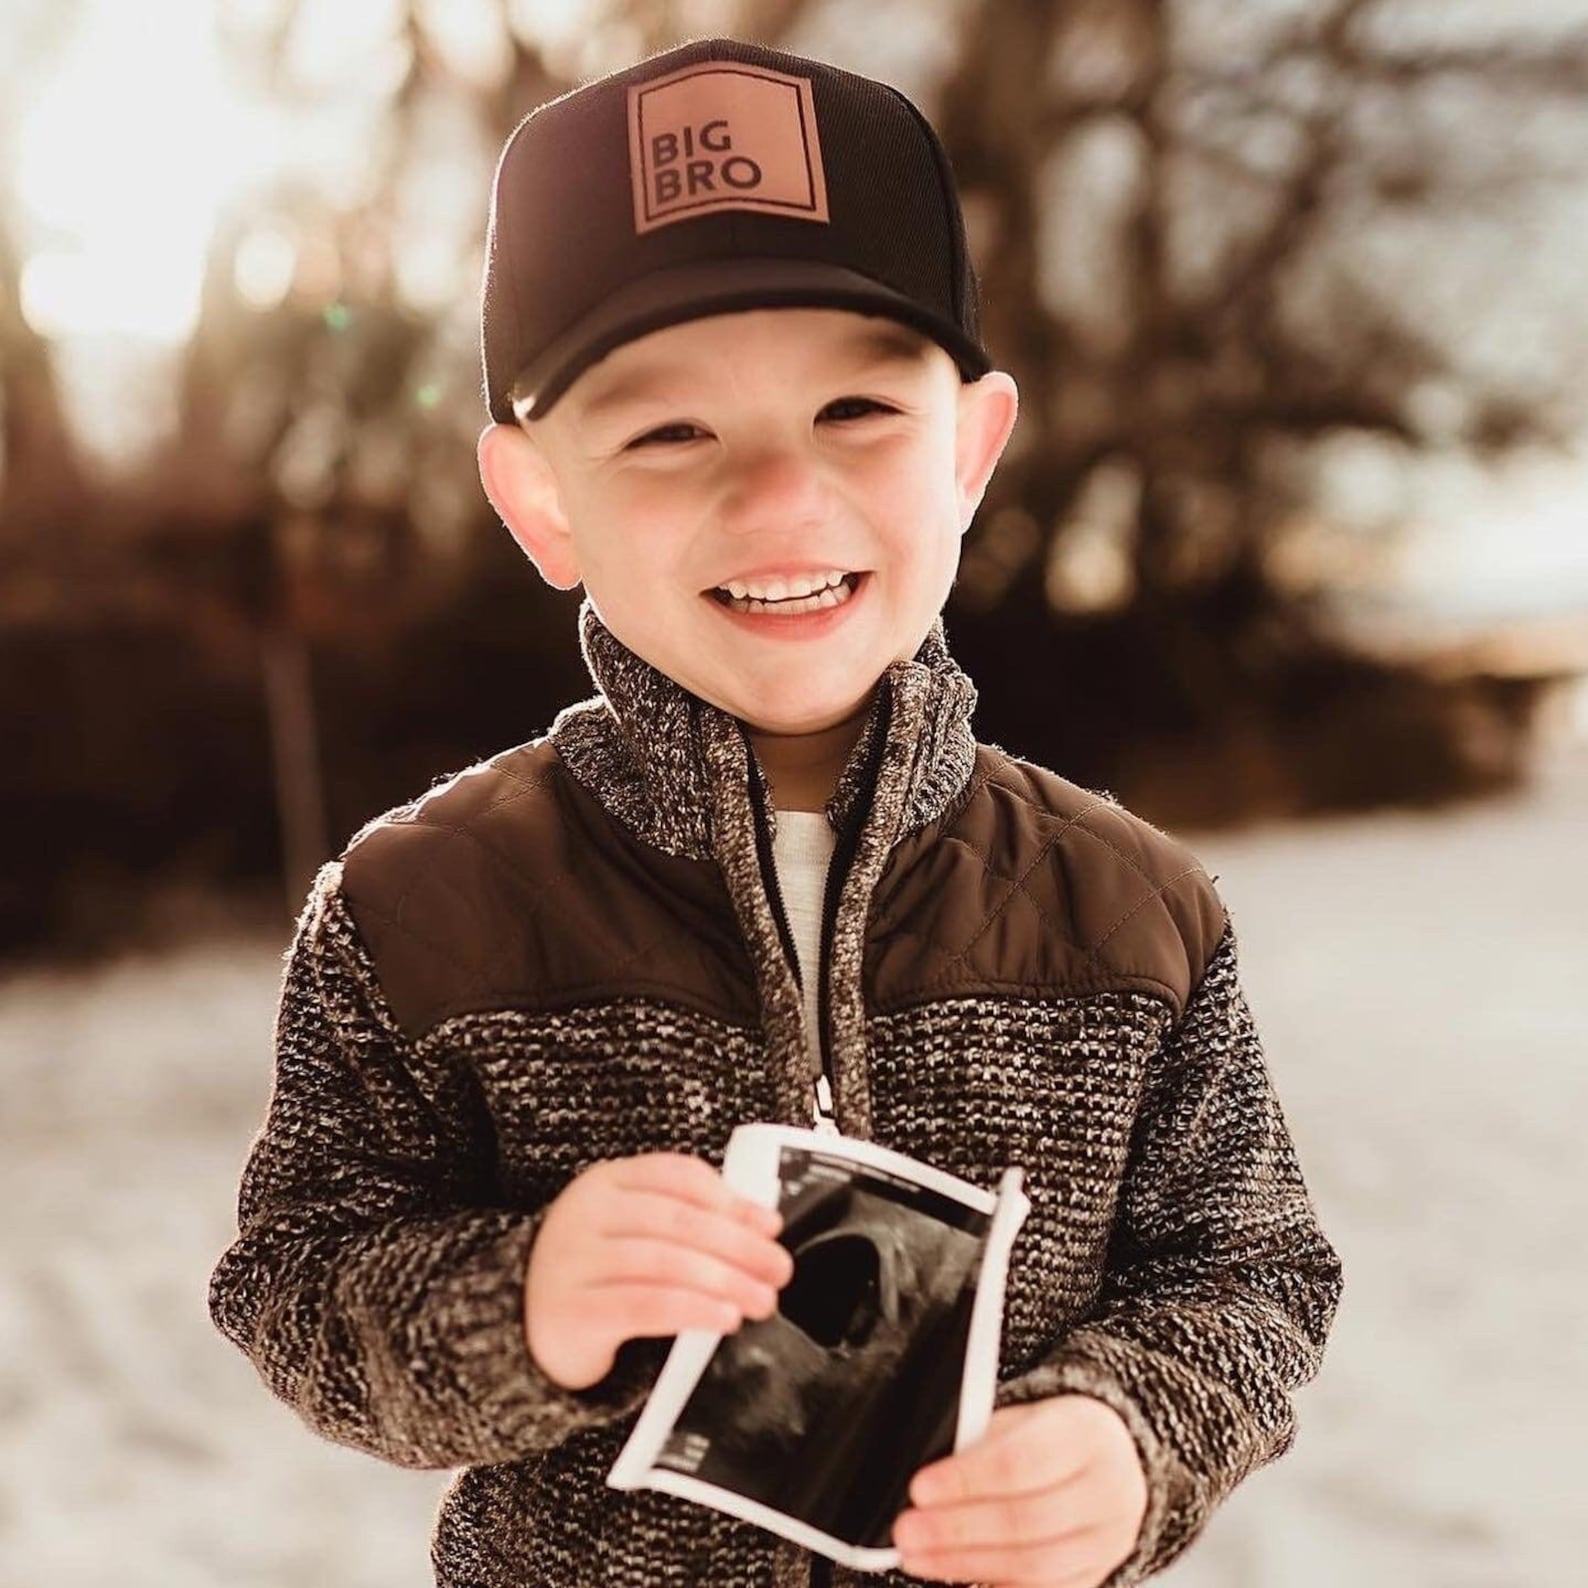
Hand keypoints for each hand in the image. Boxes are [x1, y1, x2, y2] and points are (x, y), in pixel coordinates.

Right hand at [523, 1151, 792, 1390]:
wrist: (523, 1327)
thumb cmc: (595, 1275)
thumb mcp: (629, 1231)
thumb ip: (683, 1220)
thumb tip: (759, 1227)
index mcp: (605, 1182)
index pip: (676, 1176)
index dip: (730, 1198)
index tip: (770, 1224)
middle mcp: (586, 1214)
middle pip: (678, 1221)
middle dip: (739, 1245)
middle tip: (779, 1270)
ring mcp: (574, 1261)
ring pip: (665, 1262)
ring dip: (726, 1281)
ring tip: (762, 1300)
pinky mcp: (573, 1312)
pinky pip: (645, 1306)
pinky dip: (693, 1310)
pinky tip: (724, 1318)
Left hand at [891, 1395, 1147, 1586]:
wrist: (1109, 1460)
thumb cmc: (1050, 1438)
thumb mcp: (1019, 1421)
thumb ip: (979, 1444)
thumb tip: (925, 1486)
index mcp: (1084, 1433)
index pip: (1021, 1461)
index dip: (967, 1480)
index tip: (920, 1489)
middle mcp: (1107, 1489)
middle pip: (1027, 1519)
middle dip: (957, 1530)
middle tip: (908, 1531)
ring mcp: (1108, 1541)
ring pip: (1036, 1566)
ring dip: (967, 1565)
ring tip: (919, 1557)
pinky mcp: (1096, 1577)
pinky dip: (996, 1587)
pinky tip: (957, 1580)